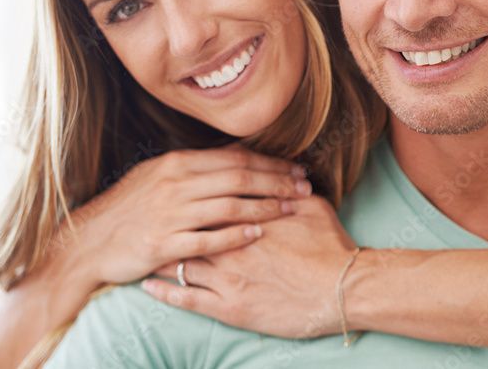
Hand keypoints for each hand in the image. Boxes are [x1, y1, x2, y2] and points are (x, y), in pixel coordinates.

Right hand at [51, 146, 311, 290]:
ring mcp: (168, 215)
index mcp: (177, 164)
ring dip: (264, 208)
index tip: (297, 169)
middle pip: (238, 179)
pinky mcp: (161, 244)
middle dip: (277, 183)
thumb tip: (237, 155)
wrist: (88, 240)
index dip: (270, 164)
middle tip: (305, 188)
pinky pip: (205, 240)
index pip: (235, 159)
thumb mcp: (158, 175)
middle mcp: (175, 185)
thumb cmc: (129, 207)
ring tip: (291, 210)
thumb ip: (196, 166)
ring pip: (228, 207)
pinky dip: (234, 236)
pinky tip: (257, 234)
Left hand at [142, 195, 355, 337]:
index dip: (192, 197)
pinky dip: (163, 292)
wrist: (344, 289)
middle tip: (148, 219)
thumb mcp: (315, 209)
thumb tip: (287, 178)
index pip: (212, 202)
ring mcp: (229, 278)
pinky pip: (186, 299)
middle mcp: (233, 246)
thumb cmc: (332, 249)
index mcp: (250, 219)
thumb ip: (292, 193)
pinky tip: (147, 287)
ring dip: (160, 257)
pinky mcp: (229, 308)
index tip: (176, 194)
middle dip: (168, 224)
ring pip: (181, 263)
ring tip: (143, 251)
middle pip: (188, 229)